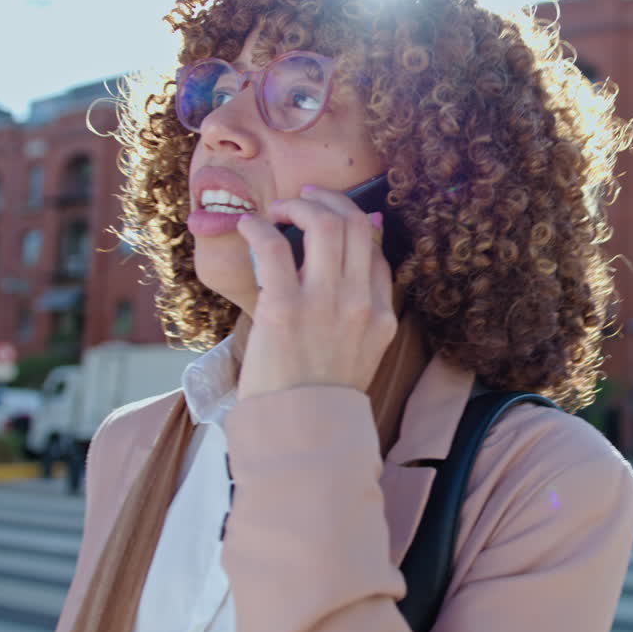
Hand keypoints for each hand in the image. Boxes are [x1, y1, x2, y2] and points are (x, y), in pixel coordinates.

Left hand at [235, 186, 395, 398]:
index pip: (375, 251)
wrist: (300, 432)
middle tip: (304, 199)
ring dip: (299, 206)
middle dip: (329, 202)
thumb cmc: (321, 394)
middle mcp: (359, 304)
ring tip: (279, 209)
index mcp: (382, 315)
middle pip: (356, 226)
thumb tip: (358, 265)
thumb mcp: (362, 352)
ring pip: (324, 225)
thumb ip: (363, 308)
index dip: (351, 226)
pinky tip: (250, 226)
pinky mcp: (284, 309)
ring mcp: (325, 304)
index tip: (328, 221)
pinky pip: (274, 247)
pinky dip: (259, 226)